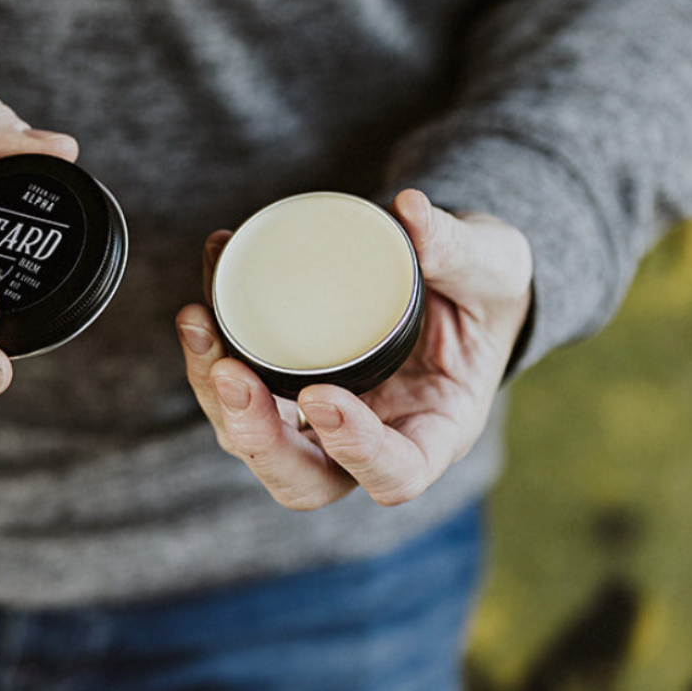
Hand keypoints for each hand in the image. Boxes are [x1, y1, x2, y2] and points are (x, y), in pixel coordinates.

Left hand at [175, 189, 532, 509]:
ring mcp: (319, 422)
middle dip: (257, 437)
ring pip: (253, 439)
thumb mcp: (493, 264)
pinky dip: (210, 347)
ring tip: (198, 323)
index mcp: (435, 430)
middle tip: (231, 373)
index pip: (396, 473)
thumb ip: (459, 246)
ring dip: (214, 391)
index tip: (320, 396)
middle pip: (302, 480)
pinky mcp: (282, 386)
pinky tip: (203, 294)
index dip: (355, 450)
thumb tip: (409, 211)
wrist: (449, 280)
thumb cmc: (482, 286)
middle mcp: (371, 441)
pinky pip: (235, 387)